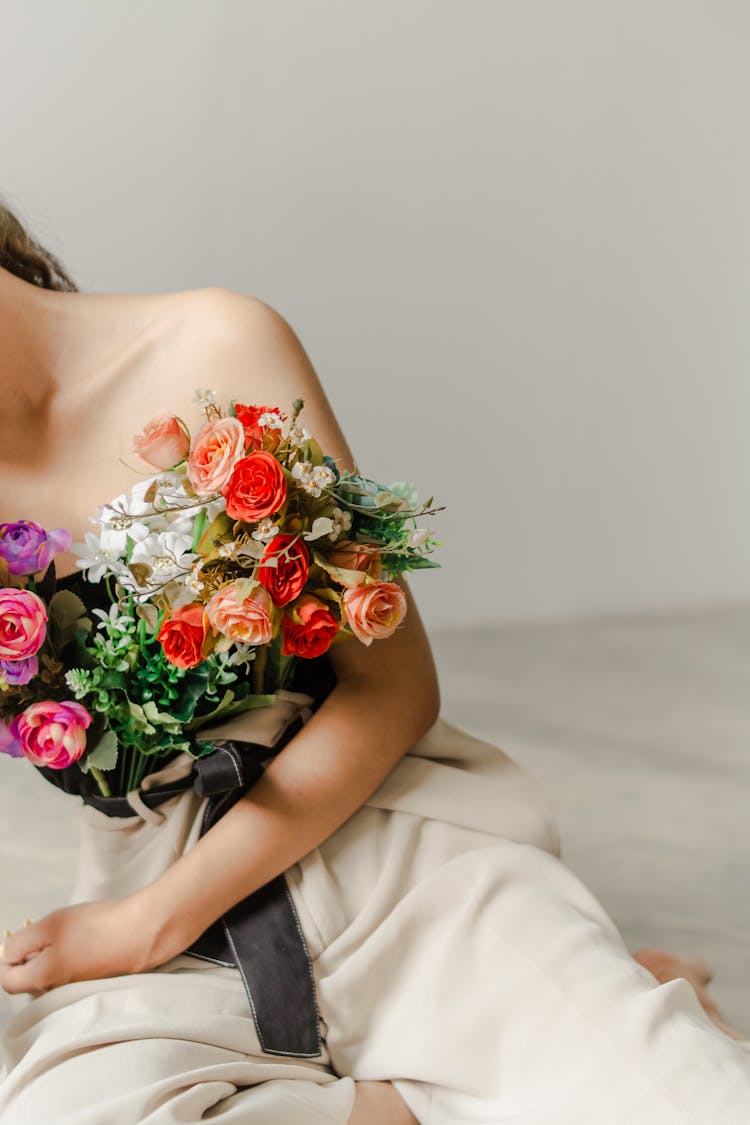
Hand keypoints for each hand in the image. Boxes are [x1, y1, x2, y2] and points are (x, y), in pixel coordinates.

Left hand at [0, 897, 166, 996]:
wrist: (144, 932)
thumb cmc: (99, 927)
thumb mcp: (50, 926)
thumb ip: (20, 943)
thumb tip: (6, 955)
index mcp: (43, 978)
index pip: (7, 980)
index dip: (8, 956)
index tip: (22, 937)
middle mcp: (58, 990)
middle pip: (30, 976)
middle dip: (34, 953)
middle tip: (51, 930)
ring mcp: (78, 986)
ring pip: (52, 971)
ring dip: (55, 952)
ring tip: (74, 931)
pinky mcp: (95, 979)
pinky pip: (73, 969)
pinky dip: (75, 953)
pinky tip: (90, 938)